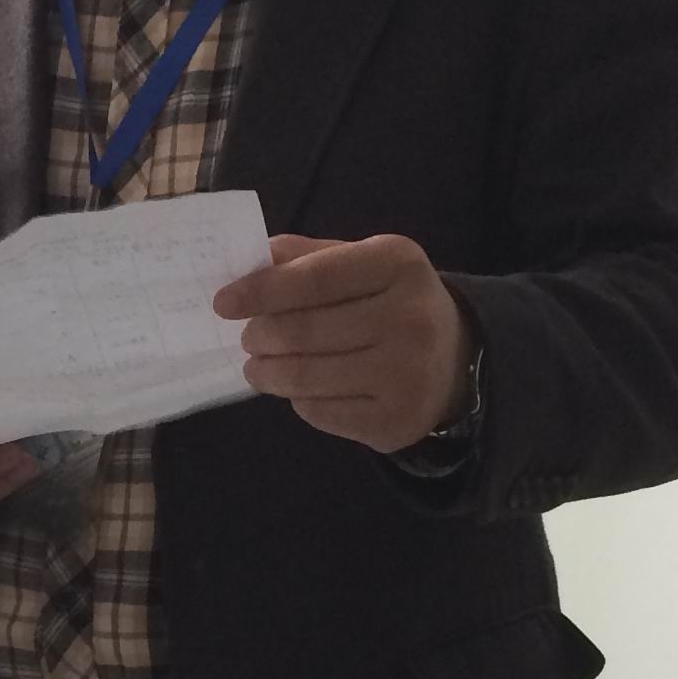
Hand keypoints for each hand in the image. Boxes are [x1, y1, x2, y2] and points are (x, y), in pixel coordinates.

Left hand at [214, 233, 475, 454]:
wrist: (455, 360)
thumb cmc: (391, 303)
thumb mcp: (363, 264)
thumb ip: (309, 258)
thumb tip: (252, 260)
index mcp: (398, 264)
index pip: (314, 278)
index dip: (261, 291)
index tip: (223, 303)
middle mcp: (410, 317)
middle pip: (303, 331)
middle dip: (259, 336)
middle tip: (249, 339)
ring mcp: (406, 374)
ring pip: (305, 377)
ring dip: (267, 373)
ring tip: (257, 367)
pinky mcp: (395, 420)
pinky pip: (320, 411)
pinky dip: (299, 399)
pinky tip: (302, 388)